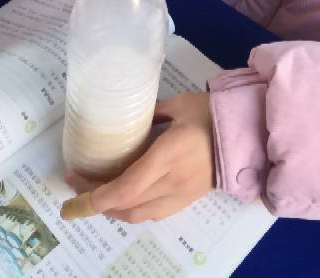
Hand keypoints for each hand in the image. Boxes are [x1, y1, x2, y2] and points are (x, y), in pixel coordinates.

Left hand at [64, 92, 214, 222]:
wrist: (248, 132)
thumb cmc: (212, 112)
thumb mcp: (178, 104)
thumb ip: (152, 113)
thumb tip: (129, 119)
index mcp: (168, 155)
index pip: (124, 187)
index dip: (93, 195)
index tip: (71, 185)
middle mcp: (172, 181)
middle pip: (124, 205)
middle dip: (93, 201)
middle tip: (74, 186)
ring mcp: (181, 195)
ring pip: (136, 214)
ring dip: (111, 208)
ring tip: (94, 194)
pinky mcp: (187, 200)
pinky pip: (152, 214)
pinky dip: (131, 209)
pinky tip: (122, 198)